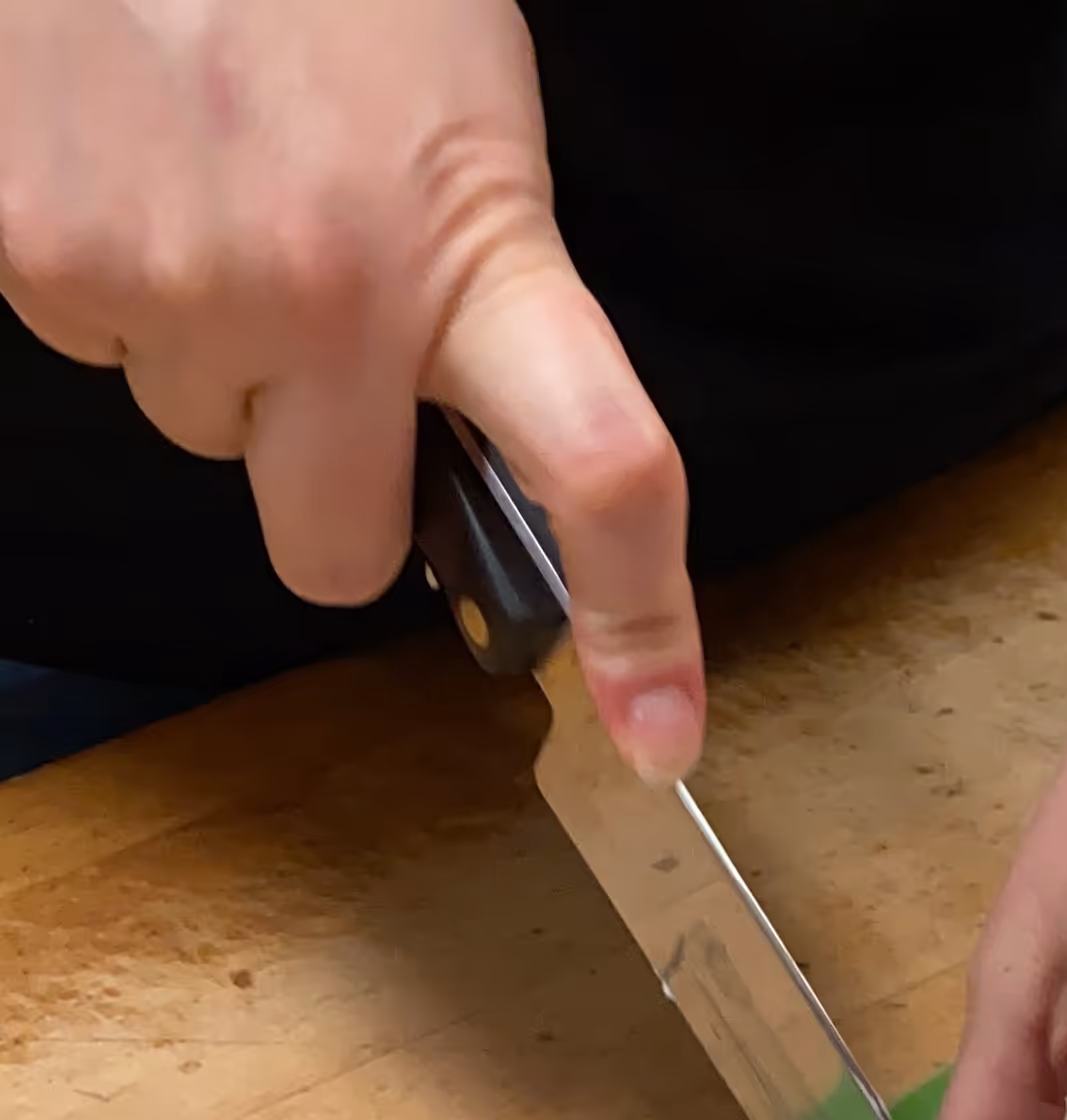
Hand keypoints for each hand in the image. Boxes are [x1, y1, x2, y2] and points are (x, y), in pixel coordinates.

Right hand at [0, 0, 702, 774]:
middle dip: (321, 476)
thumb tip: (463, 439)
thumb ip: (476, 275)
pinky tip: (123, 145)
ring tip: (203, 158)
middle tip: (312, 325)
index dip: (645, 622)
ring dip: (206, 334)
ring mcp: (172, 289)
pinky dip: (102, 263)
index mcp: (472, 246)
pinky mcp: (39, 260)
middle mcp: (328, 296)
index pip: (603, 468)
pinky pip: (91, 342)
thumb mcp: (449, 96)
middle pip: (329, 550)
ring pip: (196, 431)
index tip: (662, 733)